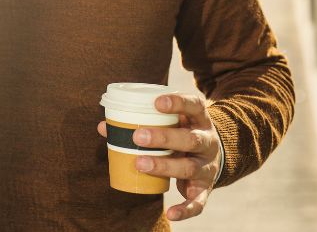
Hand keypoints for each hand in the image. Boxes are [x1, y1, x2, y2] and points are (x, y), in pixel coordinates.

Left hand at [97, 94, 221, 221]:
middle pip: (190, 139)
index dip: (178, 103)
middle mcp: (207, 142)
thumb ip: (142, 122)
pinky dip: (185, 209)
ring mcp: (207, 166)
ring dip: (164, 166)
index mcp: (199, 120)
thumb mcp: (170, 123)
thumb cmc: (180, 134)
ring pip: (189, 167)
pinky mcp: (205, 188)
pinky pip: (198, 202)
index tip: (156, 103)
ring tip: (139, 164)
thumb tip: (104, 127)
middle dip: (164, 138)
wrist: (213, 157)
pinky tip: (170, 213)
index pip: (195, 105)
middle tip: (138, 138)